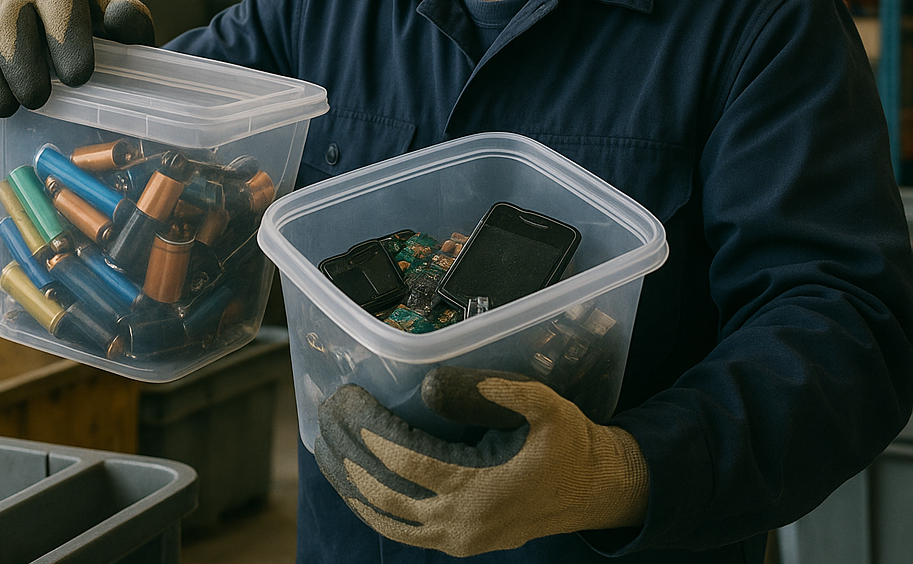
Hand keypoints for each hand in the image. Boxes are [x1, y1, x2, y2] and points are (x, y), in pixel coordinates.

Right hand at [0, 0, 154, 117]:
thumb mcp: (119, 17)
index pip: (59, 8)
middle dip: (21, 67)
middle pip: (9, 26)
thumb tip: (121, 20)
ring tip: (8, 109)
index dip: (66, 44)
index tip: (78, 79)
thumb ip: (129, 19)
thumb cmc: (95, 20)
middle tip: (37, 99)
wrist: (58, 6)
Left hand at [314, 366, 648, 556]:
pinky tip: (354, 487)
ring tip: (325, 450)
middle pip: (385, 493)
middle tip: (326, 417)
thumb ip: (496, 392)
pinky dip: (373, 510)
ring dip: (352, 487)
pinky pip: (403, 531)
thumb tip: (434, 381)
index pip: (406, 463)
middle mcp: (460, 523)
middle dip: (349, 455)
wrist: (598, 491)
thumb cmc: (571, 445)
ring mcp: (457, 538)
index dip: (371, 433)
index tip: (347, 402)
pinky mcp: (459, 541)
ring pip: (387, 520)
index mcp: (478, 490)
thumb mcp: (544, 405)